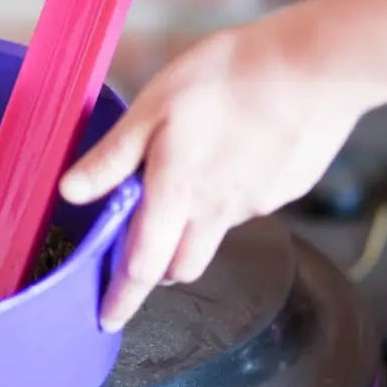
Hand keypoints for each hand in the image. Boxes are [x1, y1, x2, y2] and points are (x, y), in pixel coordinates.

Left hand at [58, 6, 386, 331]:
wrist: (315, 68)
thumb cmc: (229, 77)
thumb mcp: (154, 106)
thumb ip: (114, 156)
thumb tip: (71, 193)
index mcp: (178, 194)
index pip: (143, 268)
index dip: (122, 299)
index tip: (106, 319)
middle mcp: (218, 212)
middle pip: (182, 266)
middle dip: (159, 267)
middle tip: (144, 243)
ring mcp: (257, 204)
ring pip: (217, 234)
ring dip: (197, 225)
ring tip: (194, 173)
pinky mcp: (286, 190)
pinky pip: (251, 204)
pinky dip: (235, 190)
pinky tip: (239, 147)